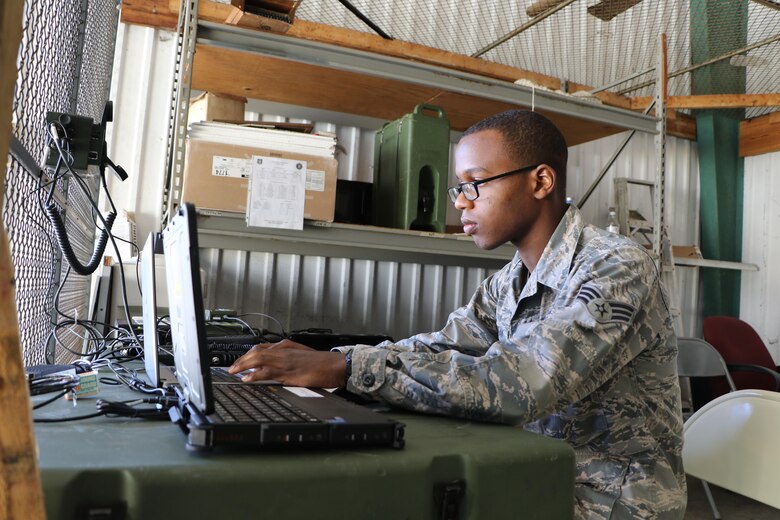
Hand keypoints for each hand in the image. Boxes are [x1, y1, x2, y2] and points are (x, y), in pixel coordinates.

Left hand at [228, 339, 346, 387]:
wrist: (334, 365)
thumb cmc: (321, 362)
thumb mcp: (301, 355)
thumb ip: (286, 357)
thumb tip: (274, 363)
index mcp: (286, 346)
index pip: (260, 348)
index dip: (247, 355)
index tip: (239, 361)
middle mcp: (282, 350)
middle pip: (255, 351)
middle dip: (241, 359)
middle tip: (231, 367)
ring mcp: (284, 360)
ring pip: (257, 359)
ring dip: (243, 365)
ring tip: (233, 371)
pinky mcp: (288, 371)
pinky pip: (266, 372)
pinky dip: (254, 375)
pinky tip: (247, 379)